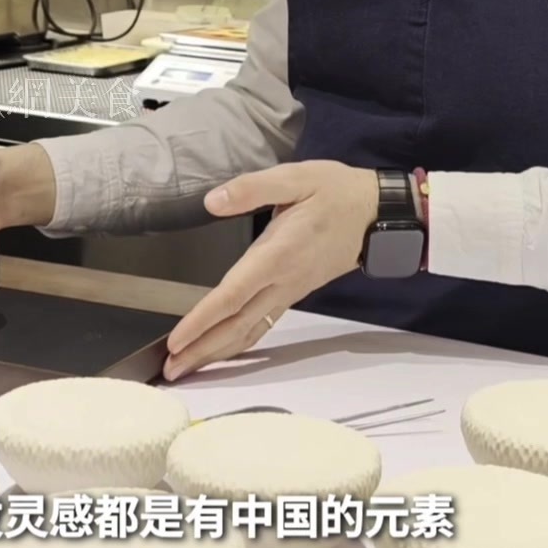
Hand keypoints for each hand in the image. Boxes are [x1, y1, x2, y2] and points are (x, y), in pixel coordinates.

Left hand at [163, 161, 377, 380]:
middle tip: (170, 371)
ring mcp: (291, 290)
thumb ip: (252, 188)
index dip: (202, 320)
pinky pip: (263, 324)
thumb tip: (213, 201)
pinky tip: (224, 350)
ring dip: (217, 352)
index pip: (232, 295)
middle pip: (236, 325)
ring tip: (188, 367)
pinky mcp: (295, 292)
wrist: (377, 212)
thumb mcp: (295, 177)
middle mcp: (283, 280)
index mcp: (278, 254)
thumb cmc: (336, 192)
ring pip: (250, 330)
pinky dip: (240, 343)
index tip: (177, 340)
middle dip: (202, 350)